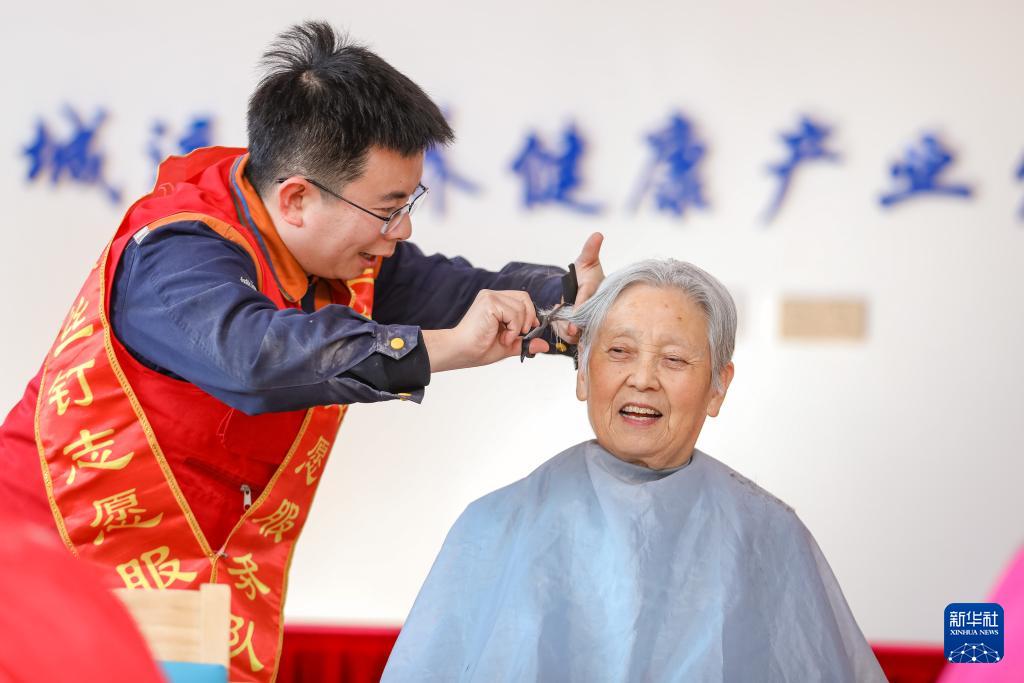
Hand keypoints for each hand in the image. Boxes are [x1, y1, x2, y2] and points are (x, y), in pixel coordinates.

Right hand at [422, 290, 548, 371]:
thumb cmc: (477, 348)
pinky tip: (501, 337)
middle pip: (524, 298)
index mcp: (494, 302)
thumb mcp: (508, 345)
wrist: (460, 352)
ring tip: (504, 339)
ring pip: (521, 307)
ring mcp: (490, 297)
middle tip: (521, 334)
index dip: (530, 313)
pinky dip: (513, 329)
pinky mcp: (490, 303)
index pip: (521, 298)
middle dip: (529, 318)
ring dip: (518, 328)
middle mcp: (492, 296)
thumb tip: (544, 345)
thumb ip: (525, 342)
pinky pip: (514, 313)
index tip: (529, 329)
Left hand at [553, 231, 604, 342]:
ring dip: (564, 330)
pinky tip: (558, 325)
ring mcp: (590, 321)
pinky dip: (562, 334)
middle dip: (572, 327)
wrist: (585, 289)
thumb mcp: (587, 261)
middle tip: (565, 328)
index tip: (574, 316)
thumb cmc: (586, 275)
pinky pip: (572, 338)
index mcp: (596, 292)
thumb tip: (597, 234)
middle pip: (583, 323)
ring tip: (558, 323)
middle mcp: (596, 309)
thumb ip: (590, 250)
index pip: (587, 302)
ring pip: (576, 333)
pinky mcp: (584, 330)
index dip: (580, 309)